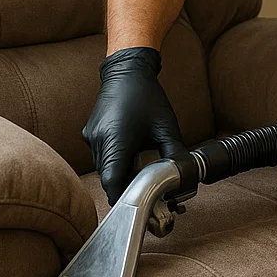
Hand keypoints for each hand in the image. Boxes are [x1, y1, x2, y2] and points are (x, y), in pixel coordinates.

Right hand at [81, 47, 188, 206]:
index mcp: (115, 141)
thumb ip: (175, 154)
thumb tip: (185, 176)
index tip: (137, 205)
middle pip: (109, 177)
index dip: (123, 197)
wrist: (126, 70)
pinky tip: (131, 151)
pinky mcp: (91, 132)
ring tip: (140, 168)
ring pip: (104, 167)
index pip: (112, 182)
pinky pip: (101, 155)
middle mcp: (99, 141)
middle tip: (147, 189)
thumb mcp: (166, 127)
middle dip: (126, 186)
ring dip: (120, 172)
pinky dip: (115, 159)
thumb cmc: (147, 96)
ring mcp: (91, 137)